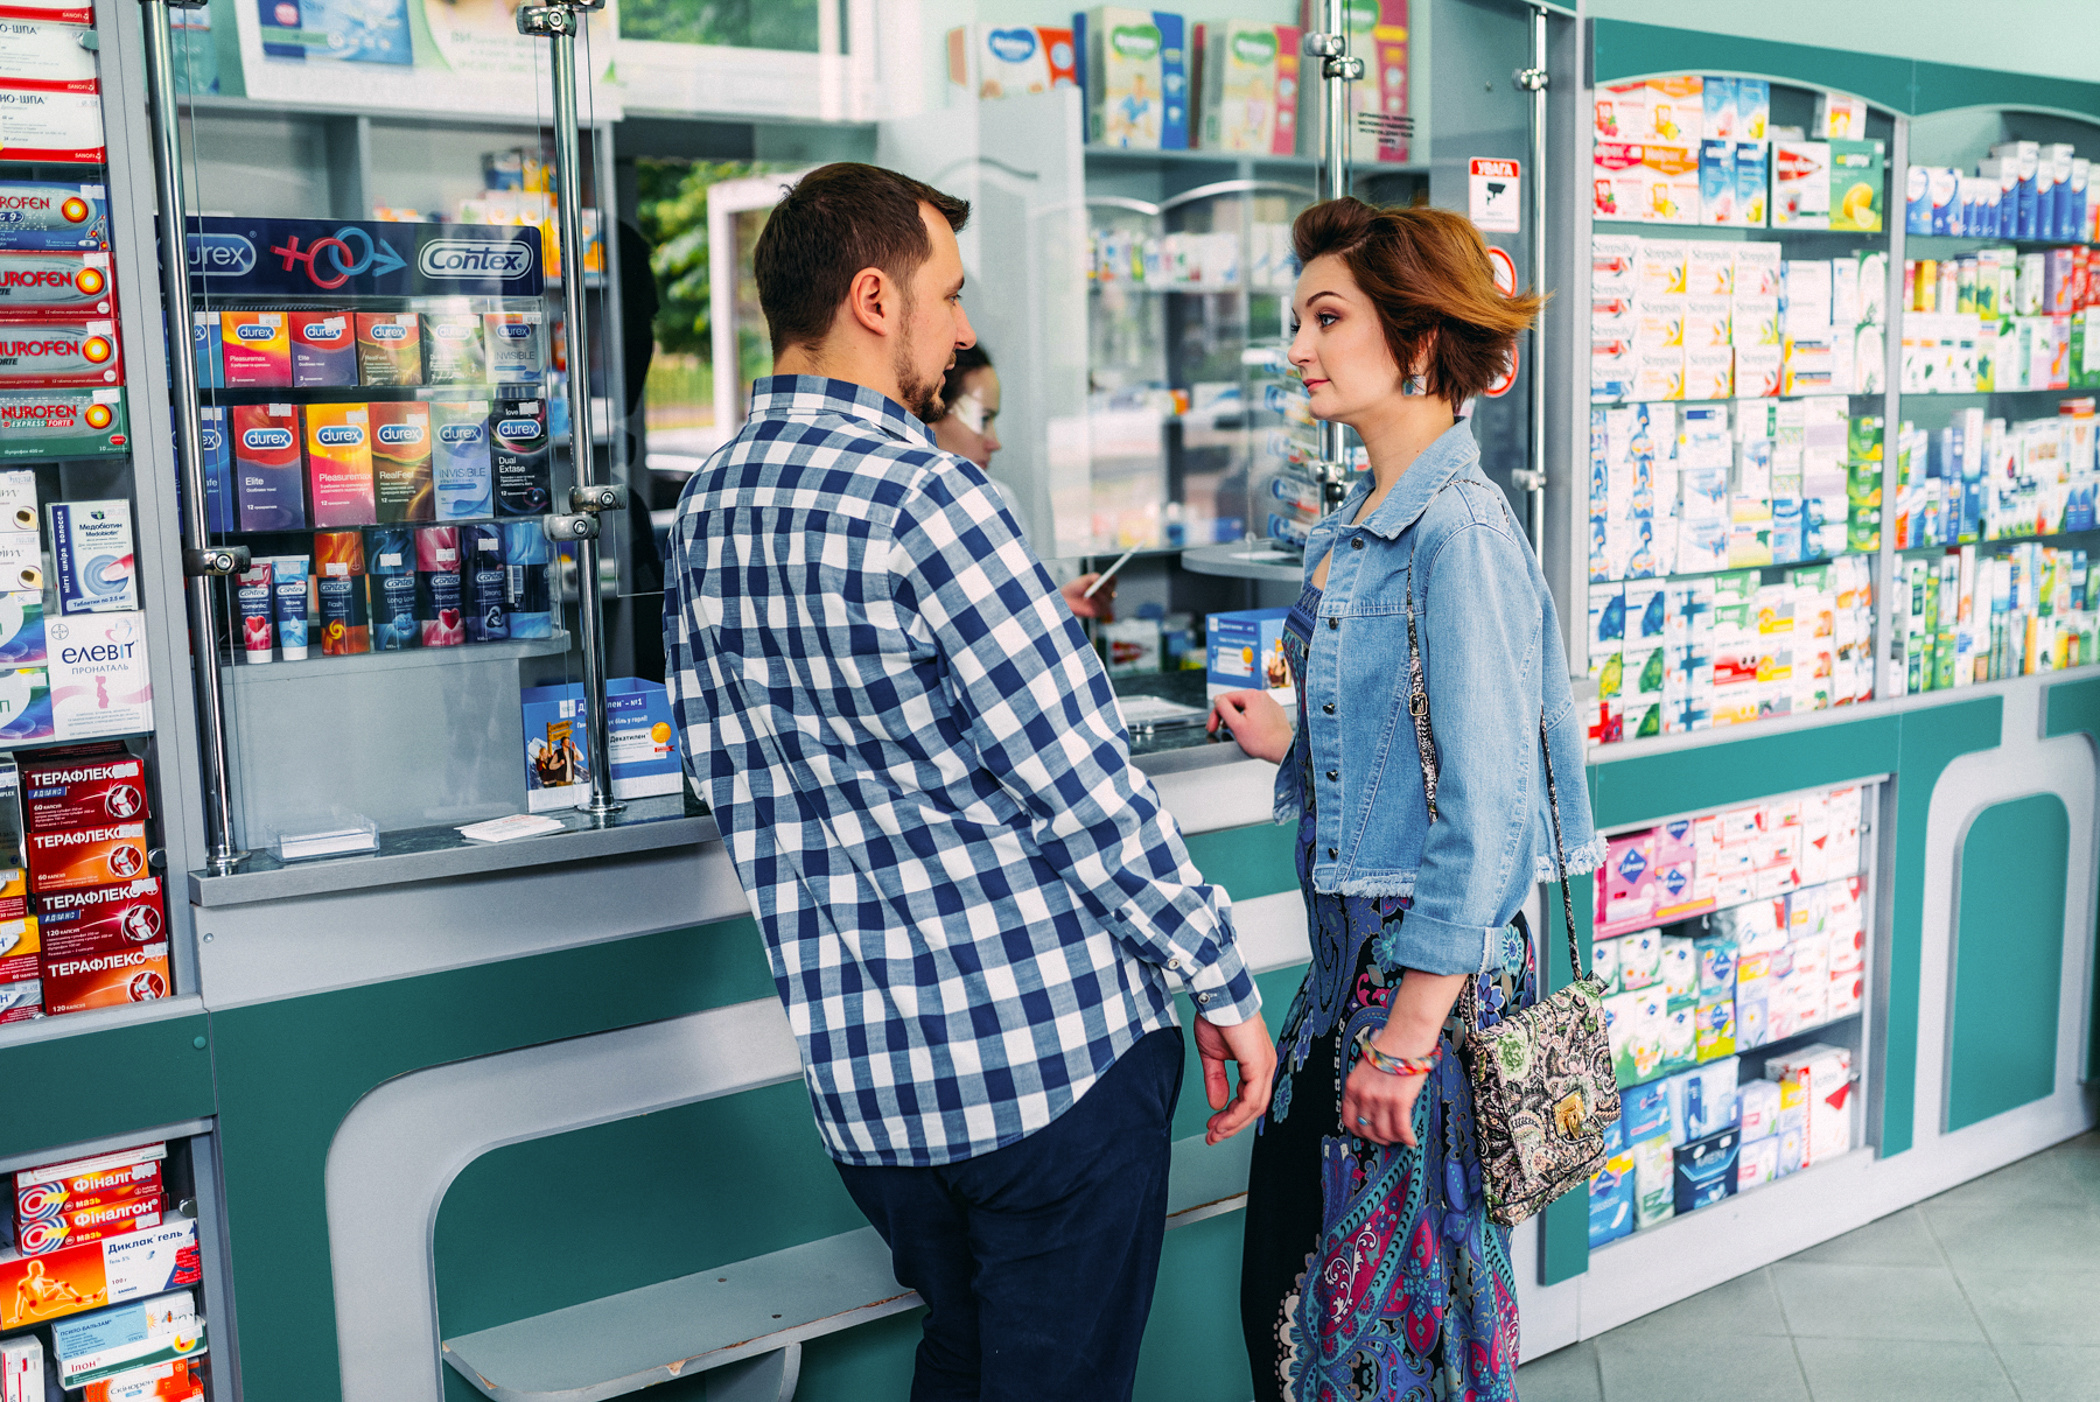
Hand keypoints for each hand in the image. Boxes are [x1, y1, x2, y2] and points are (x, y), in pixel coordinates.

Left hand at [1062, 574, 1114, 620]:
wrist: (1066, 598)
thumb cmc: (1076, 588)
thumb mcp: (1086, 579)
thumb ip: (1095, 577)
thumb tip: (1103, 581)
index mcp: (1105, 585)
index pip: (1113, 580)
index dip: (1111, 578)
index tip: (1108, 576)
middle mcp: (1106, 595)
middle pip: (1111, 591)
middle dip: (1105, 588)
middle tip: (1100, 585)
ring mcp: (1103, 605)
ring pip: (1106, 600)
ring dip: (1098, 595)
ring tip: (1089, 593)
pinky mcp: (1097, 613)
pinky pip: (1099, 608)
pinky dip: (1093, 603)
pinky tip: (1087, 599)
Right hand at [1193, 1012, 1276, 1144]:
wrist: (1218, 997)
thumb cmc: (1217, 1017)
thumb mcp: (1213, 1056)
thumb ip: (1216, 1080)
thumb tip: (1217, 1103)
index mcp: (1256, 1062)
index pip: (1249, 1098)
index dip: (1232, 1116)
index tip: (1214, 1125)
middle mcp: (1265, 1066)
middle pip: (1254, 1107)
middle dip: (1232, 1125)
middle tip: (1214, 1136)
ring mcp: (1264, 1066)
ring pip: (1254, 1107)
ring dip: (1233, 1123)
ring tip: (1215, 1132)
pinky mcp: (1259, 1066)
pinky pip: (1251, 1099)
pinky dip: (1236, 1114)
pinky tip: (1222, 1120)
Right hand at [1208, 690, 1293, 762]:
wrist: (1283, 750)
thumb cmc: (1263, 741)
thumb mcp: (1236, 725)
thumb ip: (1224, 708)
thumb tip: (1217, 699)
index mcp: (1252, 696)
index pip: (1225, 699)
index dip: (1216, 713)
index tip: (1212, 725)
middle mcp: (1262, 697)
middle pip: (1235, 703)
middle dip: (1226, 716)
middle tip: (1219, 729)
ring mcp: (1269, 704)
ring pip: (1246, 708)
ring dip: (1237, 718)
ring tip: (1234, 731)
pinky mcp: (1274, 712)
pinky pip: (1257, 713)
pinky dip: (1249, 720)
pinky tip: (1248, 731)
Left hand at [1340, 1052, 1429, 1147]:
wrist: (1405, 1038)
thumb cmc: (1390, 1048)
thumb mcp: (1366, 1067)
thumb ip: (1365, 1086)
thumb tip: (1371, 1105)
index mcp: (1353, 1087)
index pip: (1349, 1119)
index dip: (1359, 1130)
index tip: (1368, 1133)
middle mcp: (1364, 1096)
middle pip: (1367, 1129)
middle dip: (1377, 1138)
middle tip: (1387, 1138)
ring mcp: (1380, 1100)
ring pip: (1384, 1133)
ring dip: (1393, 1139)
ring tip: (1400, 1137)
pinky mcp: (1399, 1102)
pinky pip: (1401, 1129)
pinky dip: (1407, 1138)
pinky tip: (1411, 1139)